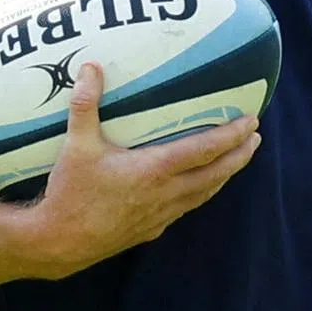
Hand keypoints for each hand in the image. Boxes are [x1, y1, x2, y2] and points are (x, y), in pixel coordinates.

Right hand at [31, 62, 260, 278]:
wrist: (55, 244)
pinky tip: (197, 190)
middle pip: (215, 174)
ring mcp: (159, 216)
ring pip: (203, 195)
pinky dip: (200, 194)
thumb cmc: (69, 193)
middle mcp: (164, 195)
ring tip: (236, 160)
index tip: (252, 122)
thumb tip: (91, 66)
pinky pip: (185, 209)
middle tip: (256, 138)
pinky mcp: (148, 230)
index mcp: (154, 171)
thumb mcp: (76, 144)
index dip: (232, 136)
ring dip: (224, 175)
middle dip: (239, 155)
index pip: (205, 150)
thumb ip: (85, 104)